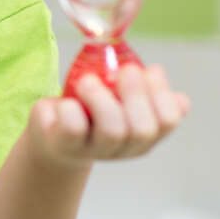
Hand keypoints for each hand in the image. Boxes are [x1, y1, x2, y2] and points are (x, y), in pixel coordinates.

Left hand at [25, 64, 189, 168]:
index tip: (151, 69)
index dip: (162, 94)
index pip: (167, 121)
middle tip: (124, 69)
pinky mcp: (66, 145)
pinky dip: (71, 110)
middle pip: (143, 129)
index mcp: (143, 135)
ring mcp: (94, 150)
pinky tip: (66, 101)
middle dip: (136, 94)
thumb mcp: (115, 95)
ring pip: (112, 131)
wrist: (52, 130)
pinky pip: (74, 129)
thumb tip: (157, 71)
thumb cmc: (88, 107)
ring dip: (101, 98)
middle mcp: (123, 148)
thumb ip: (138, 86)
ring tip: (87, 80)